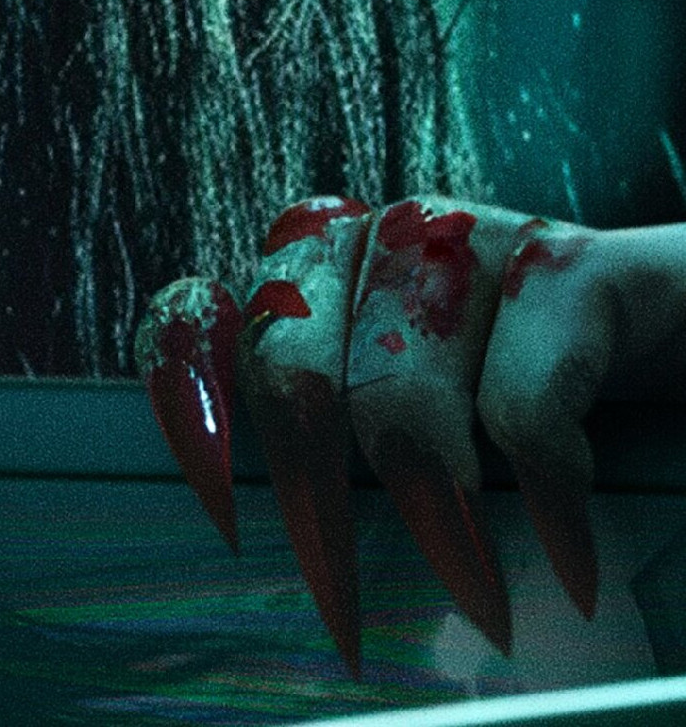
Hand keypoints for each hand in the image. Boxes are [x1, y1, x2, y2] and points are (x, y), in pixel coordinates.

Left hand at [134, 196, 685, 674]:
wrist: (676, 334)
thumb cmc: (514, 388)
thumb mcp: (399, 407)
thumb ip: (316, 432)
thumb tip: (243, 523)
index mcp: (308, 268)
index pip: (198, 317)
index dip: (191, 408)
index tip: (213, 510)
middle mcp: (377, 235)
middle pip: (292, 370)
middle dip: (320, 493)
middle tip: (346, 591)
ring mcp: (472, 241)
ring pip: (402, 396)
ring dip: (434, 509)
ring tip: (466, 580)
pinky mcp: (570, 268)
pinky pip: (522, 407)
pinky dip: (542, 490)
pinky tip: (565, 537)